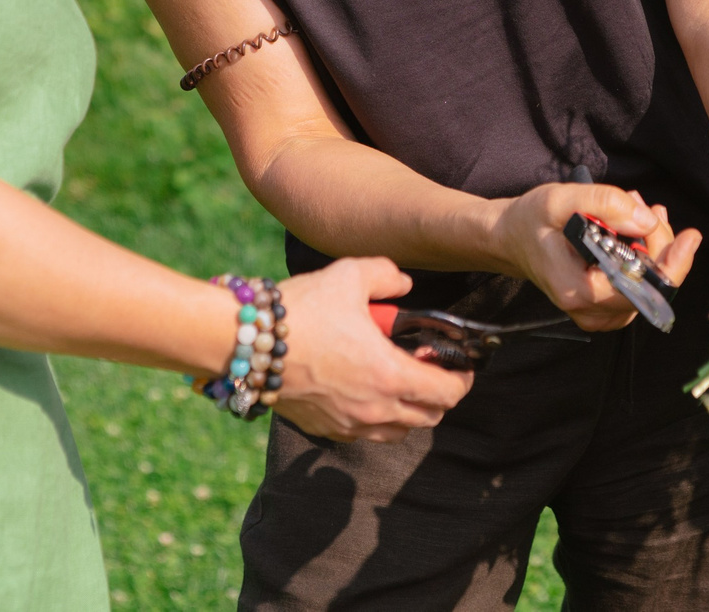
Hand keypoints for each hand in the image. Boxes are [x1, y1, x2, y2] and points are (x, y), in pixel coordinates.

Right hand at [268, 258, 473, 442]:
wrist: (246, 343)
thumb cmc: (302, 310)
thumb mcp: (349, 276)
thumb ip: (385, 275)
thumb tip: (403, 284)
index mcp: (390, 374)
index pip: (448, 393)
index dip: (462, 379)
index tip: (460, 365)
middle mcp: (375, 408)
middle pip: (430, 418)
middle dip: (439, 396)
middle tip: (429, 368)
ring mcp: (349, 424)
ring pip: (399, 431)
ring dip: (409, 410)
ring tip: (398, 380)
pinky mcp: (326, 429)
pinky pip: (366, 434)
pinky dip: (377, 418)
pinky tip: (364, 390)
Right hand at [493, 183, 703, 332]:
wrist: (510, 239)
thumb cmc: (530, 220)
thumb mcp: (559, 199)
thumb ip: (604, 204)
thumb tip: (646, 220)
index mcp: (580, 291)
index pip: (643, 288)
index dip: (672, 264)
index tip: (690, 236)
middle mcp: (592, 312)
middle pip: (652, 286)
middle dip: (659, 241)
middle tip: (640, 203)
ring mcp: (599, 314)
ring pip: (649, 286)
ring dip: (652, 246)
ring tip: (632, 209)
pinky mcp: (604, 308)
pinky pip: (639, 287)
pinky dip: (644, 256)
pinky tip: (633, 228)